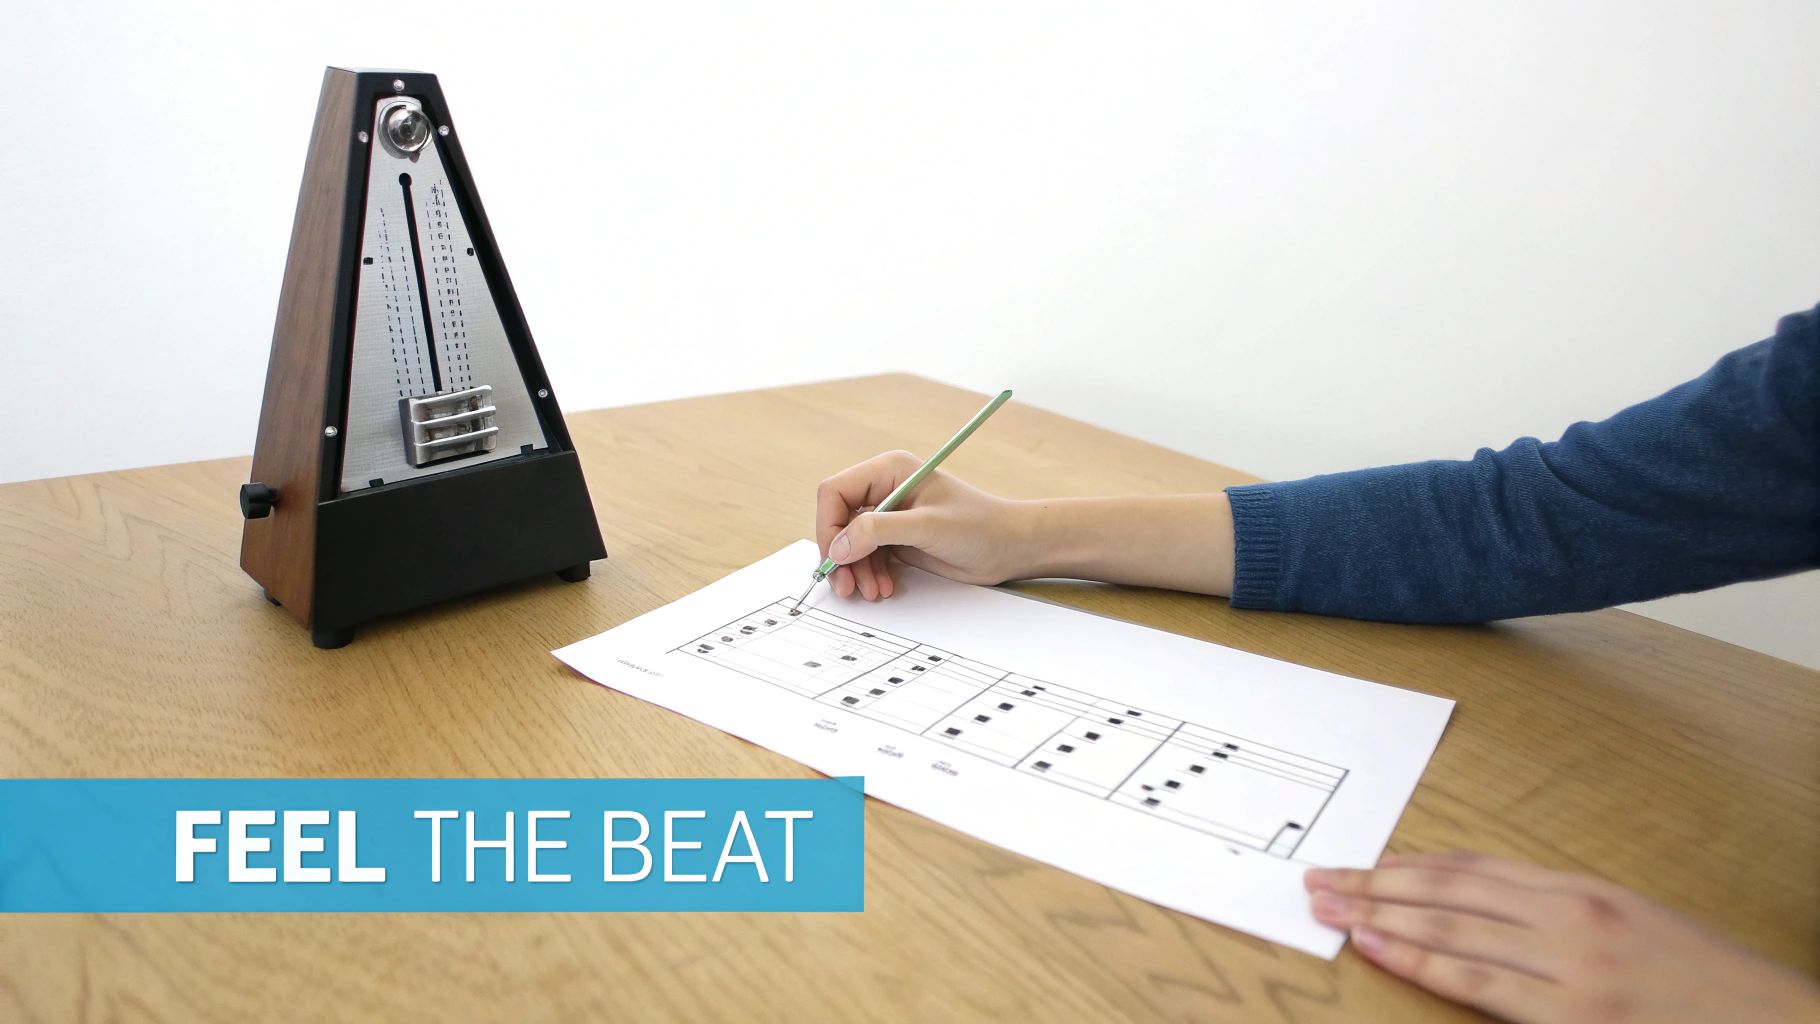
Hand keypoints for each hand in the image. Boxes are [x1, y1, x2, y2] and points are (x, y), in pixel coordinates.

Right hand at [815, 450, 1039, 599]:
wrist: (1009, 547)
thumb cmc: (978, 526)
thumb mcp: (927, 527)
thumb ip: (879, 532)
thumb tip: (838, 547)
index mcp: (888, 471)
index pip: (835, 493)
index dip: (829, 527)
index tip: (835, 559)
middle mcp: (884, 489)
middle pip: (838, 520)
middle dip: (840, 555)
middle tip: (846, 586)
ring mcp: (889, 515)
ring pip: (849, 543)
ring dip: (855, 570)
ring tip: (873, 591)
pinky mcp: (896, 538)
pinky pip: (865, 556)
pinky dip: (868, 574)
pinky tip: (884, 587)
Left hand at [1304, 851, 1819, 1022]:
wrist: (1776, 1023)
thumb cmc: (1705, 984)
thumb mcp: (1630, 925)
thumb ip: (1557, 914)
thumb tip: (1480, 906)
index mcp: (1583, 891)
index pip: (1472, 870)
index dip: (1406, 867)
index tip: (1359, 866)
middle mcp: (1570, 918)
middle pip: (1447, 892)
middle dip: (1373, 885)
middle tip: (1314, 880)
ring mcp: (1570, 969)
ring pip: (1452, 929)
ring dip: (1380, 916)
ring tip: (1327, 907)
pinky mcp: (1573, 1016)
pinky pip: (1479, 983)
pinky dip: (1421, 960)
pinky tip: (1379, 946)